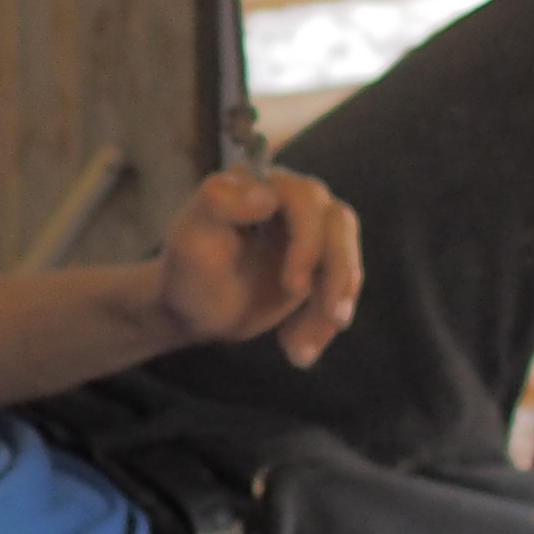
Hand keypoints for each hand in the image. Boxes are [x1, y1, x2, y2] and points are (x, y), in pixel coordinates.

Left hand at [146, 165, 365, 367]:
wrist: (191, 308)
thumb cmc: (187, 271)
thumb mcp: (191, 240)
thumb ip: (218, 205)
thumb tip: (266, 194)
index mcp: (258, 182)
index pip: (305, 198)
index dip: (308, 240)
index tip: (294, 285)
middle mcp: (289, 196)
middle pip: (339, 223)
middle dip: (337, 274)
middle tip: (329, 317)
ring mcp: (308, 227)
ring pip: (346, 255)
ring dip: (334, 302)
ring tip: (303, 349)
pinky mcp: (319, 261)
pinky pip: (342, 285)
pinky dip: (324, 322)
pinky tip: (297, 351)